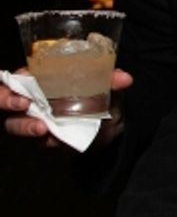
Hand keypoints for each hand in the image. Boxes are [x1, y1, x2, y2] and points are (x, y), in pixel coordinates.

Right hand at [4, 69, 132, 145]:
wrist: (113, 127)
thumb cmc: (103, 97)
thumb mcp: (108, 87)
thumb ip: (111, 79)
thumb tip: (125, 78)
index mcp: (44, 79)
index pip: (19, 75)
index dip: (15, 78)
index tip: (22, 79)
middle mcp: (34, 98)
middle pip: (5, 98)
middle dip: (6, 100)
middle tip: (22, 104)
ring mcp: (35, 119)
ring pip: (14, 123)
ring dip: (24, 126)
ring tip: (42, 128)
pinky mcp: (44, 138)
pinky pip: (37, 140)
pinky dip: (46, 141)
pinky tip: (57, 140)